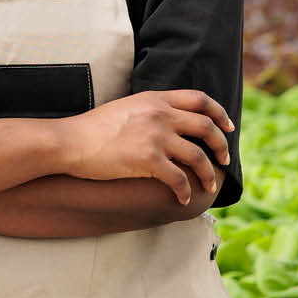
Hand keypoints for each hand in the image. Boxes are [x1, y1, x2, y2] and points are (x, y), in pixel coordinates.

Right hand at [59, 90, 232, 205]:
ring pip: (198, 156)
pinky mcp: (148, 159)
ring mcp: (155, 136)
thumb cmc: (93, 128)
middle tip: (223, 159)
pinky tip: (183, 198)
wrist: (70, 141)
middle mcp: (159, 114)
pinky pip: (179, 179)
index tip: (227, 126)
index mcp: (154, 99)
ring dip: (208, 174)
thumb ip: (150, 110)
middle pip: (206, 127)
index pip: (199, 99)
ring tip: (208, 184)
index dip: (219, 113)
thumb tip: (170, 123)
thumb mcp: (126, 107)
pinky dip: (185, 191)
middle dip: (221, 146)